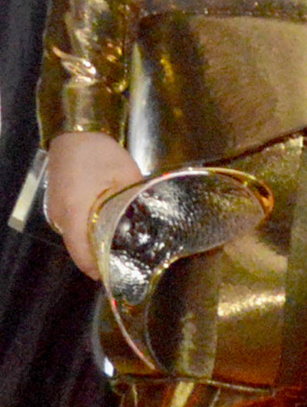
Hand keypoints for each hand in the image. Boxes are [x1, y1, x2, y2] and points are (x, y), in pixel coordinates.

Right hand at [45, 132, 142, 278]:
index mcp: (75, 214)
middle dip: (98, 257)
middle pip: (78, 248)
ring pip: (74, 236)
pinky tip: (104, 226)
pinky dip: (86, 229)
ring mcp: (55, 209)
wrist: (74, 130)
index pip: (82, 254)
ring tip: (117, 246)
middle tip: (123, 261)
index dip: (97, 269)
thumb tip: (150, 219)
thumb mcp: (126, 177)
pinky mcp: (57, 201)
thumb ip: (135, 200)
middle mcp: (60, 217)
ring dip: (92, 243)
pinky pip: (71, 224)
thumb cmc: (99, 153)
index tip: (115, 276)